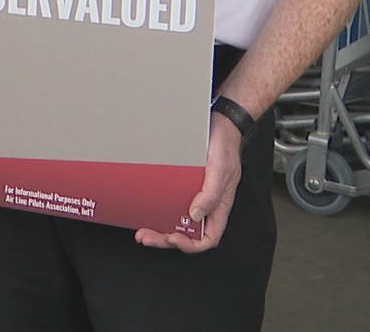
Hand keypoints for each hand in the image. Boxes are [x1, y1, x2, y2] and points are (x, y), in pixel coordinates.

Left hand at [134, 115, 243, 251]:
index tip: (173, 238)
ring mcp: (195, 196)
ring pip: (178, 222)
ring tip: (144, 230)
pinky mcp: (185, 186)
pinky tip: (148, 211)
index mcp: (219, 207)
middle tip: (147, 237)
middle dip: (166, 239)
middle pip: (188, 233)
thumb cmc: (225, 147)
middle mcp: (206, 205)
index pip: (208, 238)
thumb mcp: (220, 171)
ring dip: (161, 228)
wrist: (219, 125)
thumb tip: (195, 215)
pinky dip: (160, 212)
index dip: (191, 244)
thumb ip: (211, 195)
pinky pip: (172, 205)